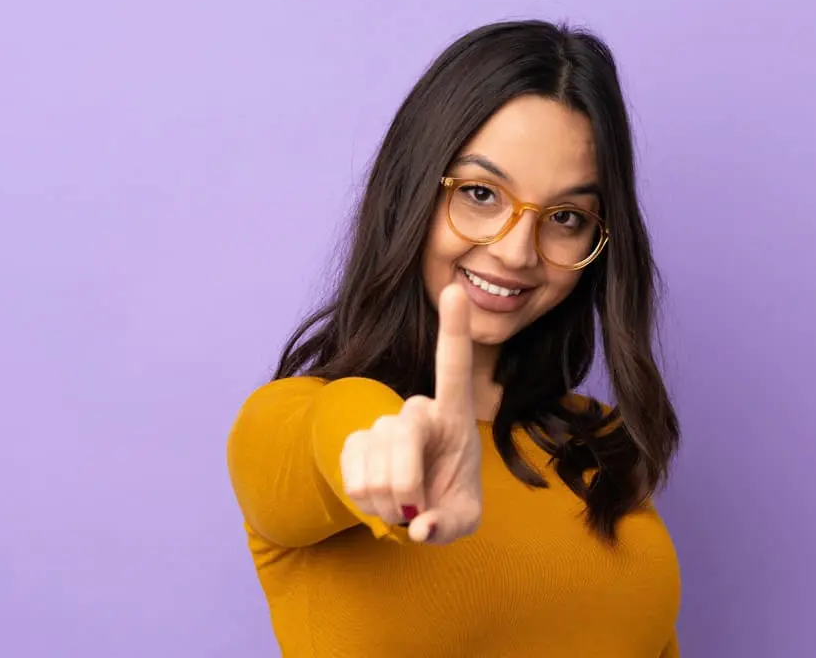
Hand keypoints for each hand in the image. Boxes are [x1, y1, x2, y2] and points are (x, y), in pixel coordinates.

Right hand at [340, 283, 482, 544]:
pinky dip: (365, 501)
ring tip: (400, 510)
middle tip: (414, 513)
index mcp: (453, 416)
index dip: (453, 328)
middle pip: (402, 437)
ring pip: (374, 464)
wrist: (416, 506)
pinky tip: (378, 501)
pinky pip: (351, 473)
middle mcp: (417, 411)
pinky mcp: (355, 440)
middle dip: (405, 486)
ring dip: (386, 503)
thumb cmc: (449, 502)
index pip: (453, 366)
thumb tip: (420, 527)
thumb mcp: (463, 519)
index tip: (457, 289)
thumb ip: (450, 527)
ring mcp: (382, 424)